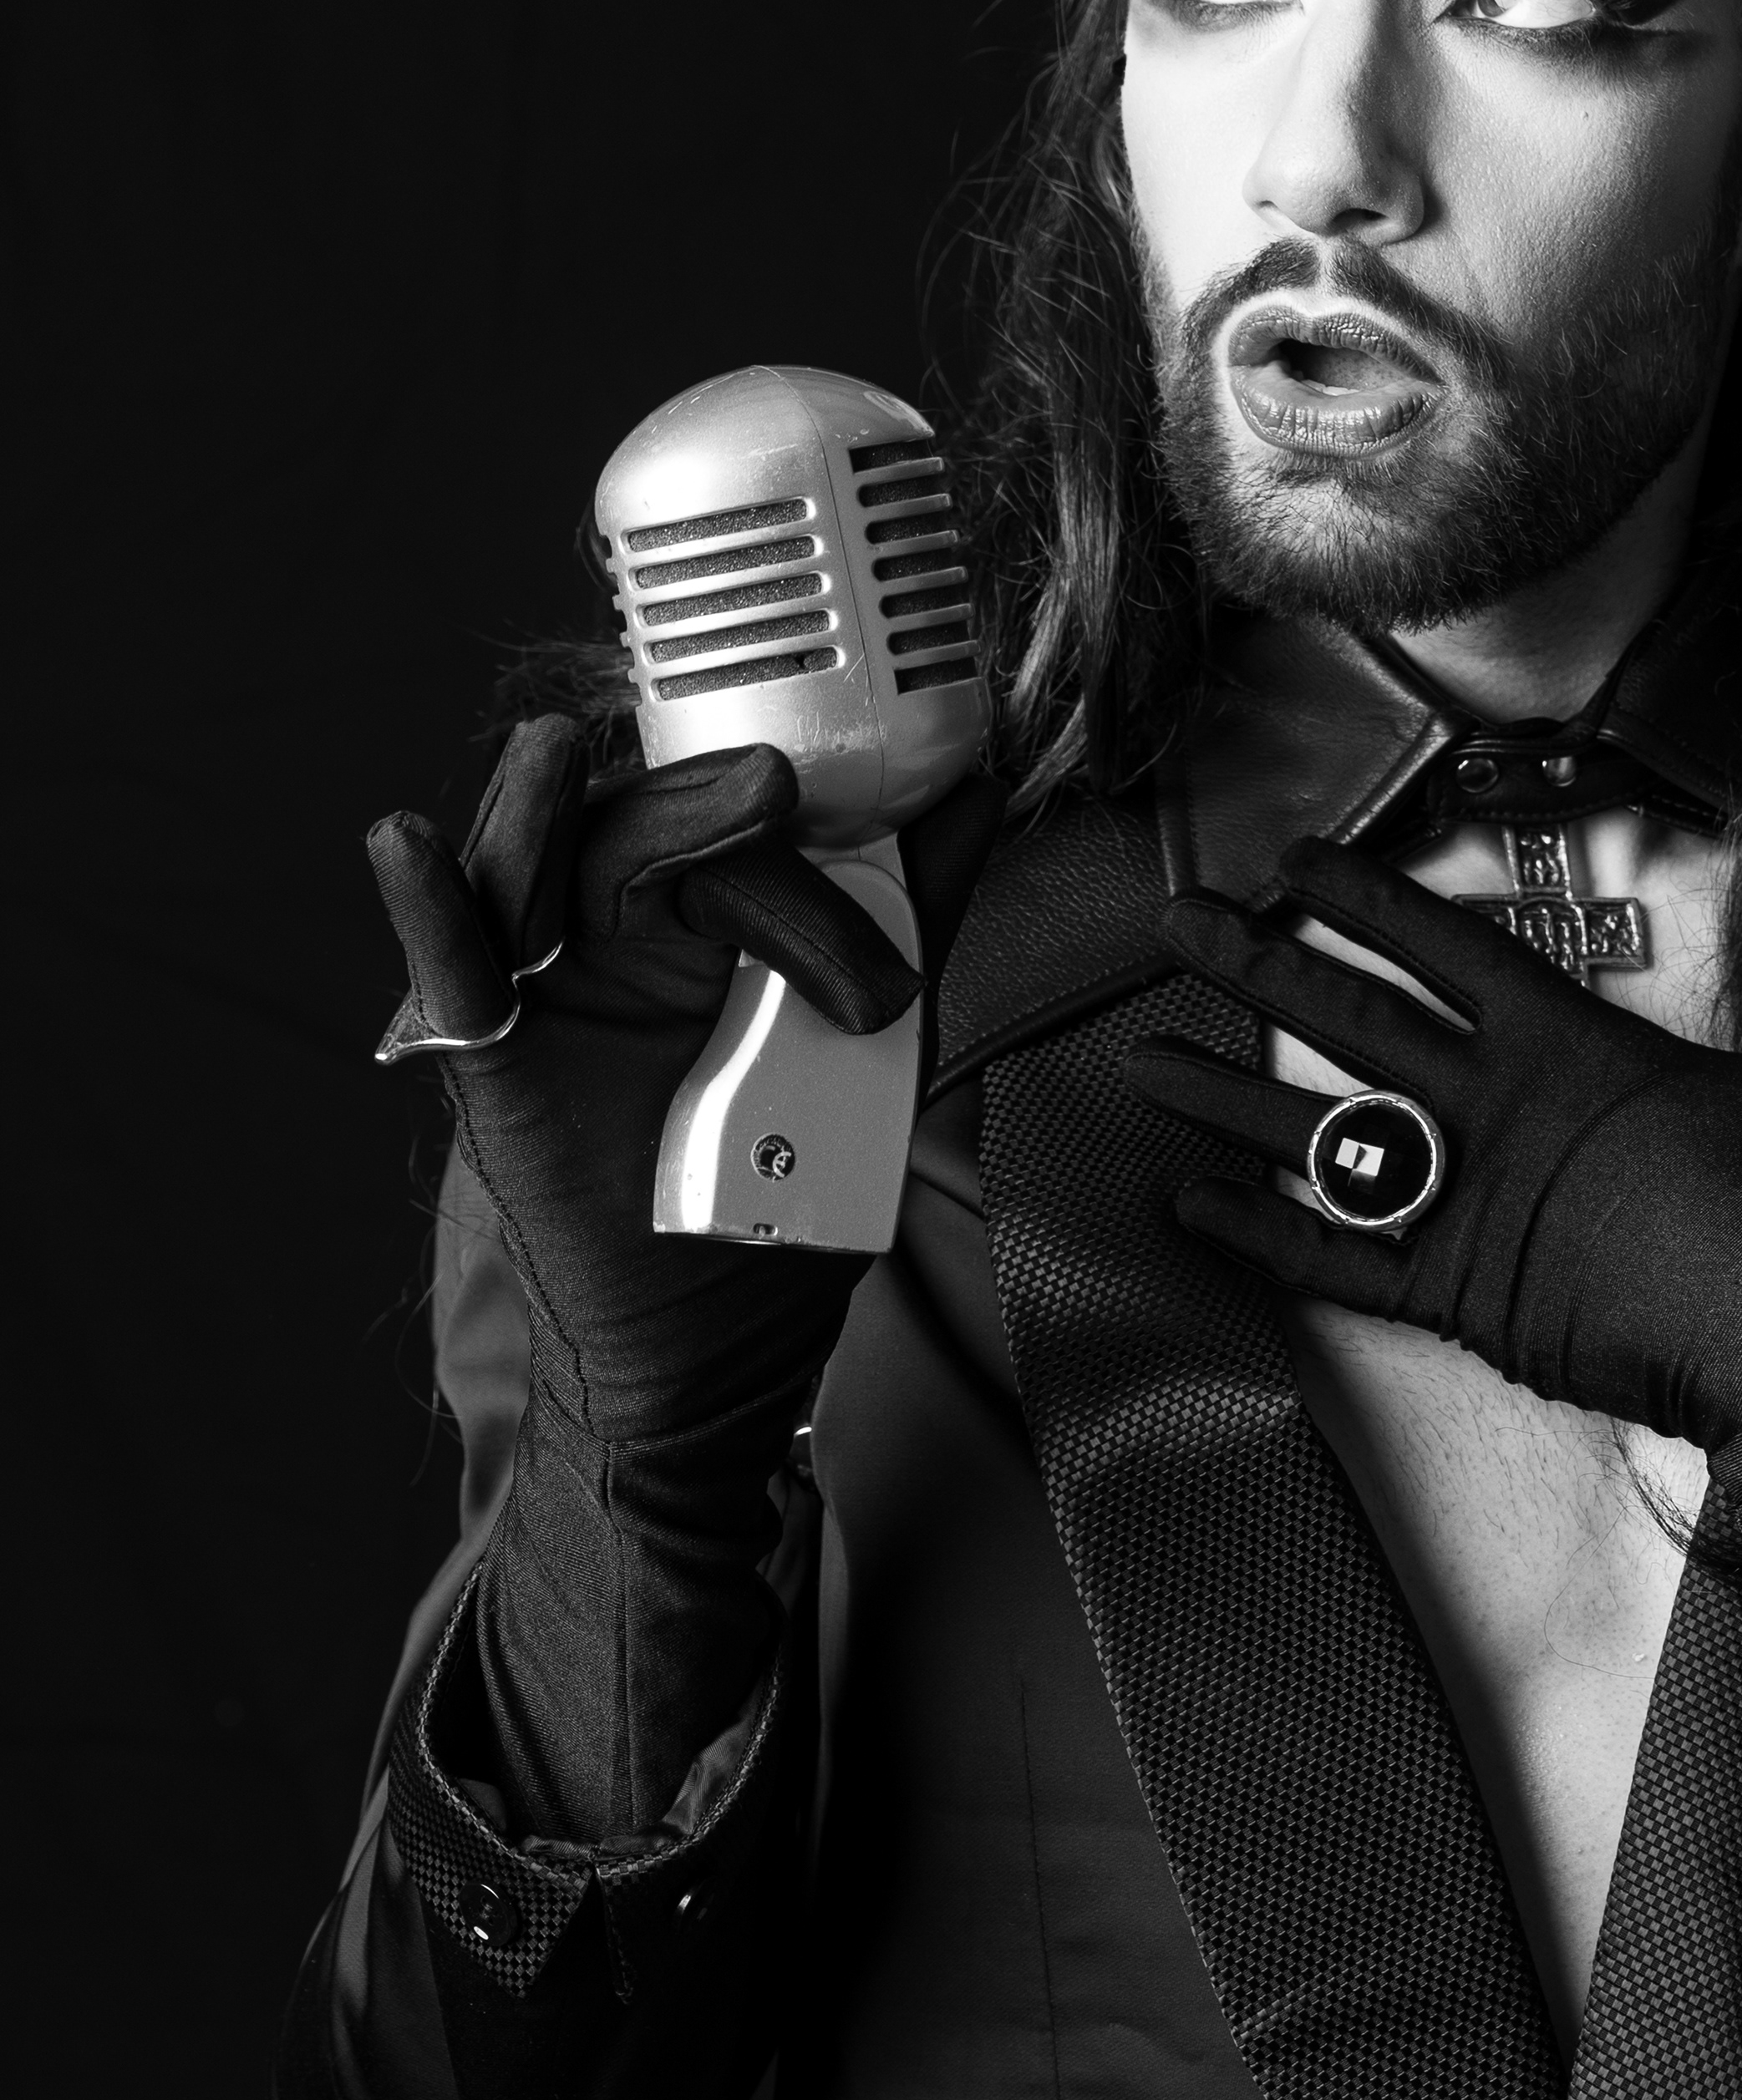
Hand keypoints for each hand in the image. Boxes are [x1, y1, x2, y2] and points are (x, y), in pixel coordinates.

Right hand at [368, 716, 916, 1449]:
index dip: (783, 842)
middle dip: (695, 813)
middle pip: (629, 832)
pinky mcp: (493, 1068)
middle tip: (767, 794)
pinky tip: (408, 844)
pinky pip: (449, 977)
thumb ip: (909, 919)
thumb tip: (974, 794)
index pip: (727, 832)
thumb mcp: (875, 1044)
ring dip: (534, 811)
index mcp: (698, 916)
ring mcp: (545, 995)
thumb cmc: (785, 1193)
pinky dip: (425, 909)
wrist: (724, 1348)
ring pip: (524, 874)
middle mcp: (611, 939)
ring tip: (554, 751)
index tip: (846, 875)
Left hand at [1126, 833, 1741, 1462]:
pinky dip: (1259, 1238)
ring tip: (1142, 1062)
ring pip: (1320, 1137)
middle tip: (1178, 922)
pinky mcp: (1471, 1308)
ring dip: (1225, 1097)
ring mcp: (1476, 1213)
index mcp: (1583, 1051)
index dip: (1367, 897)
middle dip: (1257, 963)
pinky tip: (1185, 1207)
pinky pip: (1338, 1268)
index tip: (1299, 860)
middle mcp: (1505, 1118)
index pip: (1449, 946)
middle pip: (1352, 1021)